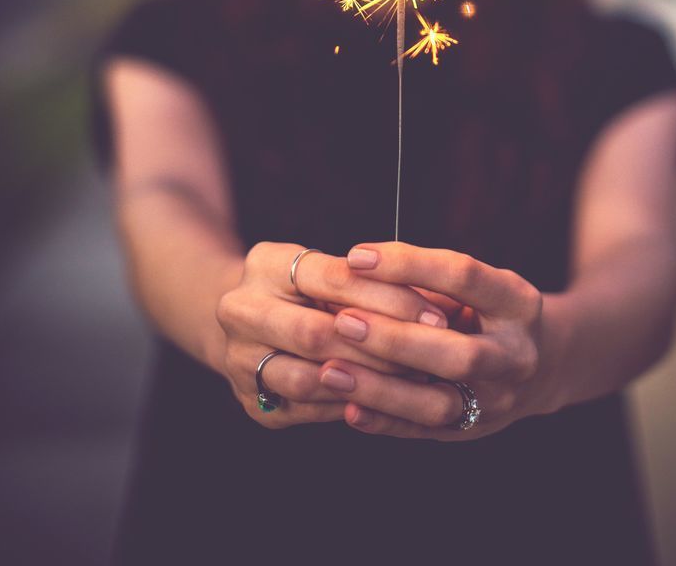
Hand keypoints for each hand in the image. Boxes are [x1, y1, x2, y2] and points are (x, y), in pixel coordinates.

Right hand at [215, 241, 448, 428]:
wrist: (253, 322)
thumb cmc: (312, 289)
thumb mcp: (331, 268)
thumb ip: (370, 280)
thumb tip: (436, 303)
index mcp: (265, 264)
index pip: (334, 278)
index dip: (389, 297)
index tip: (437, 314)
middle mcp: (241, 310)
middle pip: (316, 334)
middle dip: (381, 346)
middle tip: (431, 354)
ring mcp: (239, 359)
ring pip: (309, 380)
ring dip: (368, 382)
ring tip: (415, 381)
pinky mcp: (252, 402)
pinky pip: (308, 410)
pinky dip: (350, 405)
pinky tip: (389, 401)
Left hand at [317, 242, 545, 440]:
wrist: (542, 365)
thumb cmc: (490, 309)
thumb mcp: (480, 284)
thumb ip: (431, 280)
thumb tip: (359, 269)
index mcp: (518, 303)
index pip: (464, 277)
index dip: (409, 264)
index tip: (356, 256)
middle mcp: (516, 356)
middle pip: (458, 354)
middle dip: (396, 338)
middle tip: (343, 320)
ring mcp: (498, 400)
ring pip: (440, 404)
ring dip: (381, 389)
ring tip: (330, 371)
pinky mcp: (473, 430)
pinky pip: (424, 432)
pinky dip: (385, 422)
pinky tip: (348, 409)